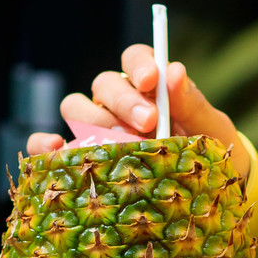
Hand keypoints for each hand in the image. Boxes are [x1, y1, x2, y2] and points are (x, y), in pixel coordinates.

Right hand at [26, 43, 249, 177]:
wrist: (200, 198)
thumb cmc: (205, 155)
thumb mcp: (210, 130)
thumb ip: (192, 103)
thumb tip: (175, 71)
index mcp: (149, 87)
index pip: (135, 59)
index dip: (139, 64)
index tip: (151, 79)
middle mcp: (118, 103)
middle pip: (104, 84)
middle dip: (124, 100)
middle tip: (150, 122)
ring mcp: (95, 129)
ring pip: (75, 107)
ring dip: (94, 121)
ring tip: (120, 145)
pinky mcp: (79, 157)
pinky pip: (51, 146)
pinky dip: (46, 144)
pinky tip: (58, 151)